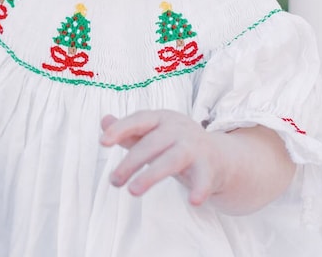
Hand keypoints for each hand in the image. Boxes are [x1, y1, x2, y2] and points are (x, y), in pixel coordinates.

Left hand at [100, 110, 227, 205]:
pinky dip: (199, 188)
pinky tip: (193, 201)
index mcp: (161, 119)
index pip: (138, 120)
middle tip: (114, 181)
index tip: (103, 141)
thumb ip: (129, 131)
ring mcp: (194, 147)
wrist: (219, 155)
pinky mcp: (209, 167)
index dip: (120, 129)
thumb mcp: (153, 134)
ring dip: (152, 174)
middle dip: (131, 162)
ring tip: (133, 191)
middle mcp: (178, 129)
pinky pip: (204, 178)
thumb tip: (104, 121)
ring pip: (172, 159)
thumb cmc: (176, 143)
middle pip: (152, 143)